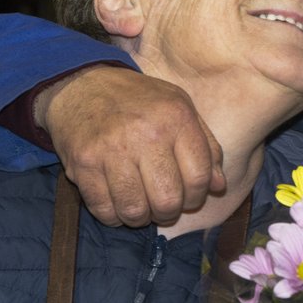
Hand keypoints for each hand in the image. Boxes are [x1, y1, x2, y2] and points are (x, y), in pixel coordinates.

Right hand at [36, 65, 224, 225]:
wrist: (83, 85)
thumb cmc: (139, 102)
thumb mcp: (180, 108)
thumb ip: (206, 146)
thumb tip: (219, 186)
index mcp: (175, 118)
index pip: (198, 177)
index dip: (196, 197)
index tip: (187, 197)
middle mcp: (145, 133)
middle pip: (167, 200)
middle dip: (168, 212)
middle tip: (162, 206)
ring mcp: (111, 149)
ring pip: (135, 211)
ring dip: (140, 217)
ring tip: (140, 205)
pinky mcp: (83, 163)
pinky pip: (103, 210)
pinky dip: (113, 216)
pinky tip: (117, 203)